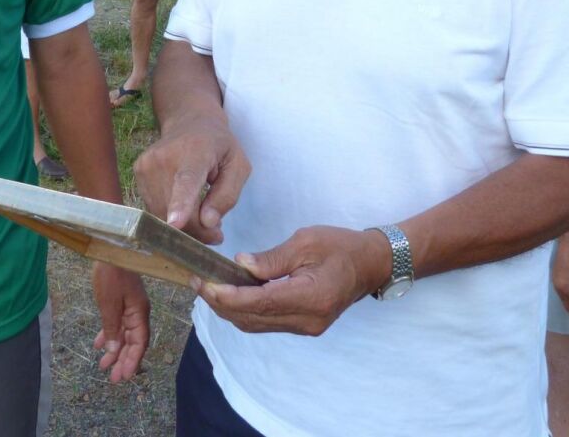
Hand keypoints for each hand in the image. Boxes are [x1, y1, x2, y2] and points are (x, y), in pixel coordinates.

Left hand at [91, 263, 149, 382]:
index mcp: (139, 312)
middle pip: (133, 341)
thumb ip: (113, 327)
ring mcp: (129, 306)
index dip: (133, 360)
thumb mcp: (109, 303)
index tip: (123, 377)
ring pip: (124, 334)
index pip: (140, 342)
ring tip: (103, 365)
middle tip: (113, 378)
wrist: (111, 248)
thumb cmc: (111, 275)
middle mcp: (137, 311)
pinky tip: (99, 344)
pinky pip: (117, 323)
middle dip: (124, 360)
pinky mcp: (120, 301)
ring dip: (116, 349)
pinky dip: (110, 334)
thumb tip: (115, 350)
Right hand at [134, 117, 250, 243]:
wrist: (189, 122)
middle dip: (196, 229)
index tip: (175, 223)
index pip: (187, 181)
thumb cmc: (218, 146)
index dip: (181, 204)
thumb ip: (227, 195)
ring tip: (202, 214)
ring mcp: (146, 165)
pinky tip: (185, 207)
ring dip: (183, 226)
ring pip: (161, 214)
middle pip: (174, 209)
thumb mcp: (238, 166)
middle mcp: (165, 157)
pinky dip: (170, 216)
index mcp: (196, 152)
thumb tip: (208, 223)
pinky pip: (154, 209)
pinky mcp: (137, 173)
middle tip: (215, 233)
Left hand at [191, 225, 390, 335]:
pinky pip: (266, 323)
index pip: (260, 302)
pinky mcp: (303, 326)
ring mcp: (306, 327)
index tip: (205, 284)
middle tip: (198, 282)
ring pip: (256, 325)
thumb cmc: (340, 245)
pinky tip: (231, 295)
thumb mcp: (306, 241)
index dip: (229, 296)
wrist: (370, 263)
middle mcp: (307, 319)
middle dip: (221, 303)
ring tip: (207, 288)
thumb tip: (240, 265)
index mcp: (311, 296)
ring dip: (230, 309)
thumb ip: (272, 258)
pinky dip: (245, 311)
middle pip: (253, 319)